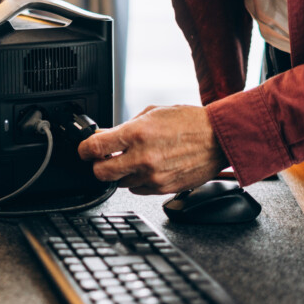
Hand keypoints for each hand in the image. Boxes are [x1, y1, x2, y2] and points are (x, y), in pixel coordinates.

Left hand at [78, 105, 227, 194]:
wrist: (219, 138)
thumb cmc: (189, 122)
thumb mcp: (152, 114)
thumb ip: (125, 126)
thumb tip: (105, 135)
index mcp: (136, 134)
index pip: (94, 147)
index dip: (83, 149)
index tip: (84, 150)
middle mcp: (142, 158)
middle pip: (100, 173)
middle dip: (98, 166)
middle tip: (103, 159)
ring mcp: (152, 176)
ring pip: (119, 183)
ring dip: (120, 173)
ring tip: (133, 160)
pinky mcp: (163, 189)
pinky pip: (138, 190)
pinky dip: (137, 181)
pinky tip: (147, 168)